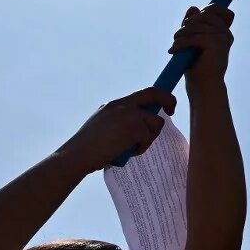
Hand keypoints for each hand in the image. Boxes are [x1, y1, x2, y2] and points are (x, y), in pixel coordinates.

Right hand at [58, 87, 176, 172]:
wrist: (78, 155)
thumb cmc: (89, 148)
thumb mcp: (105, 125)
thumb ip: (121, 121)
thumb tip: (142, 126)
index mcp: (115, 104)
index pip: (142, 93)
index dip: (158, 95)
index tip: (165, 104)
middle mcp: (122, 105)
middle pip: (154, 93)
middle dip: (168, 100)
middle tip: (172, 111)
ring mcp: (129, 114)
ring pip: (156, 122)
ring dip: (149, 137)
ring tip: (132, 148)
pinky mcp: (134, 126)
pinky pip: (149, 136)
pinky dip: (142, 147)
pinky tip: (127, 152)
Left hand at [170, 5, 234, 88]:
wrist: (203, 87)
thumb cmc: (197, 67)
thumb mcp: (193, 41)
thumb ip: (193, 25)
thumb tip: (193, 8)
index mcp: (223, 32)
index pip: (215, 9)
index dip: (201, 12)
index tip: (187, 24)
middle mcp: (225, 34)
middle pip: (204, 14)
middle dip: (187, 24)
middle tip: (177, 36)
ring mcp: (222, 38)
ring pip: (196, 25)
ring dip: (181, 34)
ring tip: (174, 45)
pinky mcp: (215, 44)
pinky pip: (194, 37)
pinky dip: (180, 43)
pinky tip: (173, 51)